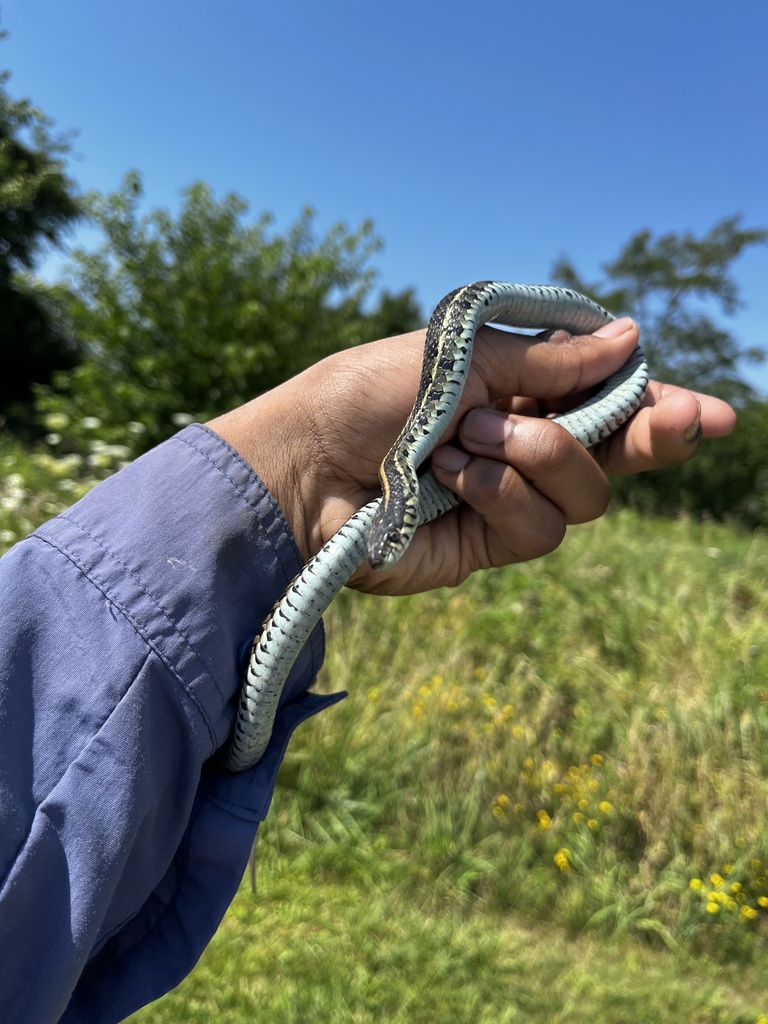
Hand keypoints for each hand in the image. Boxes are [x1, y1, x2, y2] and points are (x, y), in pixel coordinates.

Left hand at [207, 318, 734, 595]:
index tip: (713, 416)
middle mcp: (522, 445)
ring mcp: (507, 498)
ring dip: (536, 457)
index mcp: (517, 391)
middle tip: (683, 425)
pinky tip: (455, 480)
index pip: (605, 400)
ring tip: (468, 440)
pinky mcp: (487, 543)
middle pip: (617, 453)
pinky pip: (539, 529)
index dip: (660, 407)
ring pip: (585, 494)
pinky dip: (503, 496)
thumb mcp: (459, 357)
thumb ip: (546, 361)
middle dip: (652, 437)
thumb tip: (630, 340)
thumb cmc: (364, 396)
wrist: (301, 465)